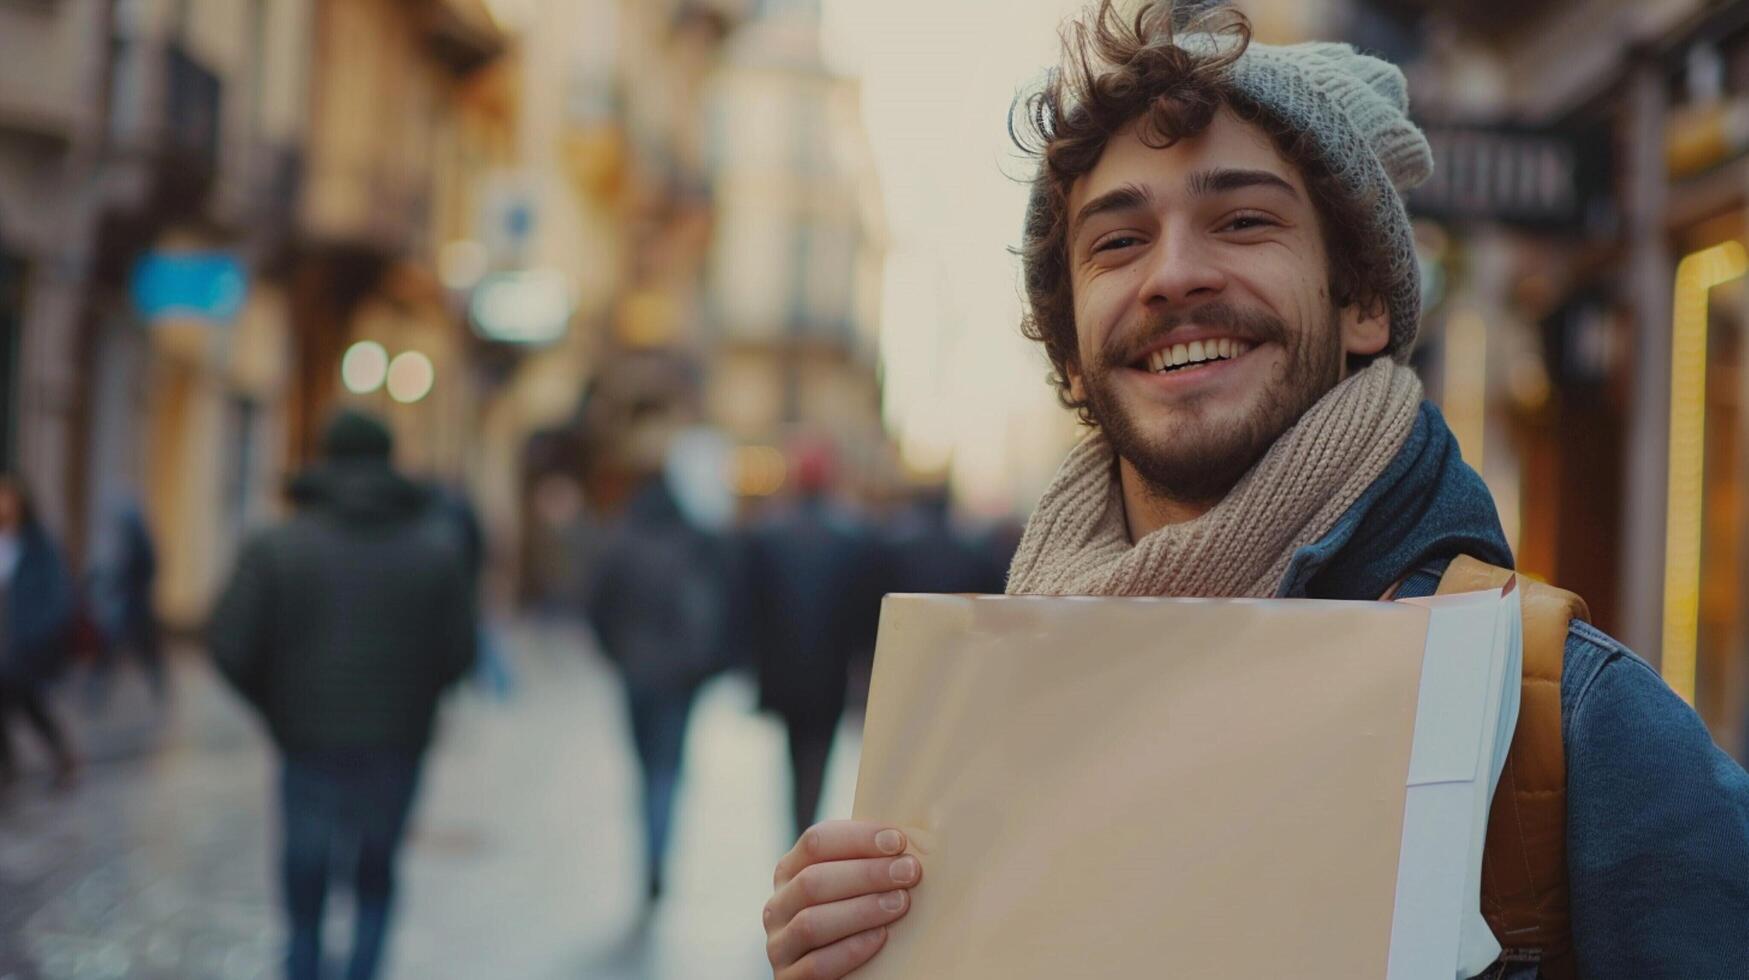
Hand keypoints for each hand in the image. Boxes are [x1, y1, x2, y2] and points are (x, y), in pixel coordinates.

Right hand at [765, 820, 921, 978]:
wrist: (844, 976)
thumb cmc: (856, 921)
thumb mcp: (851, 888)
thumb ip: (866, 863)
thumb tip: (908, 840)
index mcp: (790, 871)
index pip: (816, 842)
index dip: (858, 838)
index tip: (898, 842)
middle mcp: (778, 905)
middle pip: (814, 880)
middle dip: (866, 874)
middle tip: (909, 872)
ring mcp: (779, 945)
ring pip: (811, 922)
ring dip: (861, 910)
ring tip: (900, 903)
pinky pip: (816, 965)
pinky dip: (850, 950)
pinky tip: (880, 938)